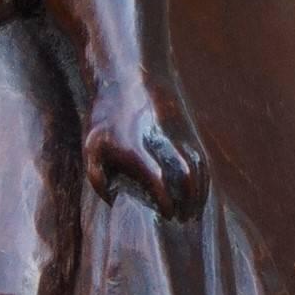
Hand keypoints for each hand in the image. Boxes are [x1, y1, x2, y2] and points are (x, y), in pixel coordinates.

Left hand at [84, 81, 206, 220]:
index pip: (156, 176)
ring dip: (199, 193)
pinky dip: (205, 180)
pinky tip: (200, 196)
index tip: (167, 214)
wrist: (130, 73)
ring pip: (198, 167)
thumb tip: (113, 201)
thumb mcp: (90, 143)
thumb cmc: (106, 115)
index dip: (165, 199)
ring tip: (193, 215)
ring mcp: (177, 134)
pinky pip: (202, 159)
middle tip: (183, 221)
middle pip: (185, 173)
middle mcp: (160, 140)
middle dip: (188, 201)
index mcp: (134, 145)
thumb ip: (96, 176)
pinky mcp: (188, 130)